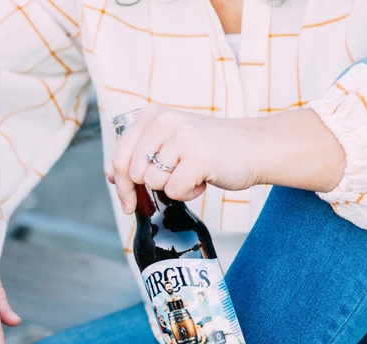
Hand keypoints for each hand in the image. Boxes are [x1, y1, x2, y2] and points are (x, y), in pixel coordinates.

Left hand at [110, 106, 344, 213]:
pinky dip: (189, 194)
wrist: (255, 148)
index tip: (128, 203)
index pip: (120, 158)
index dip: (121, 186)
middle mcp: (162, 121)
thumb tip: (111, 177)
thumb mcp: (170, 145)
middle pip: (134, 174)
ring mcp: (180, 137)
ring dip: (174, 187)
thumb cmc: (210, 150)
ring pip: (154, 183)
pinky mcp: (197, 156)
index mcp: (151, 115)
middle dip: (153, 186)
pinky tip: (203, 179)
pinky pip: (174, 191)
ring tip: (194, 172)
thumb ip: (141, 157)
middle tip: (178, 176)